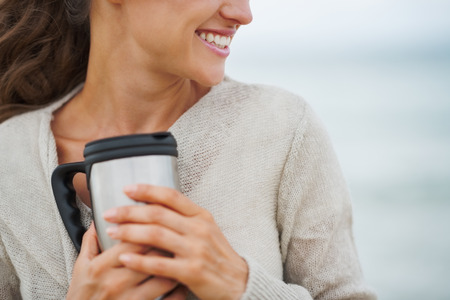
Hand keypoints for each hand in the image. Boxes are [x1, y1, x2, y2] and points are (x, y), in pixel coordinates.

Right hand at [67, 223, 183, 299]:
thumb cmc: (82, 295)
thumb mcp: (81, 267)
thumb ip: (91, 240)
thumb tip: (99, 218)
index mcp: (101, 266)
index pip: (133, 240)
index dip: (151, 228)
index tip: (162, 222)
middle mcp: (116, 282)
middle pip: (152, 256)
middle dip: (168, 244)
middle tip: (179, 236)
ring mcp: (128, 299)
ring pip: (164, 278)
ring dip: (176, 266)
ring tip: (182, 258)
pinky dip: (178, 291)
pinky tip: (182, 282)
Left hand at [103, 184, 248, 299]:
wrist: (238, 281)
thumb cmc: (217, 254)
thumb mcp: (206, 229)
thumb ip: (184, 217)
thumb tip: (154, 206)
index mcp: (201, 216)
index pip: (171, 196)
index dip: (147, 190)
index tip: (127, 188)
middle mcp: (199, 229)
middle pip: (158, 214)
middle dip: (130, 212)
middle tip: (110, 213)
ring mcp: (196, 250)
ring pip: (156, 235)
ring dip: (130, 232)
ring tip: (112, 231)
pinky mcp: (192, 271)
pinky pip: (159, 263)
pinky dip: (139, 260)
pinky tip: (125, 257)